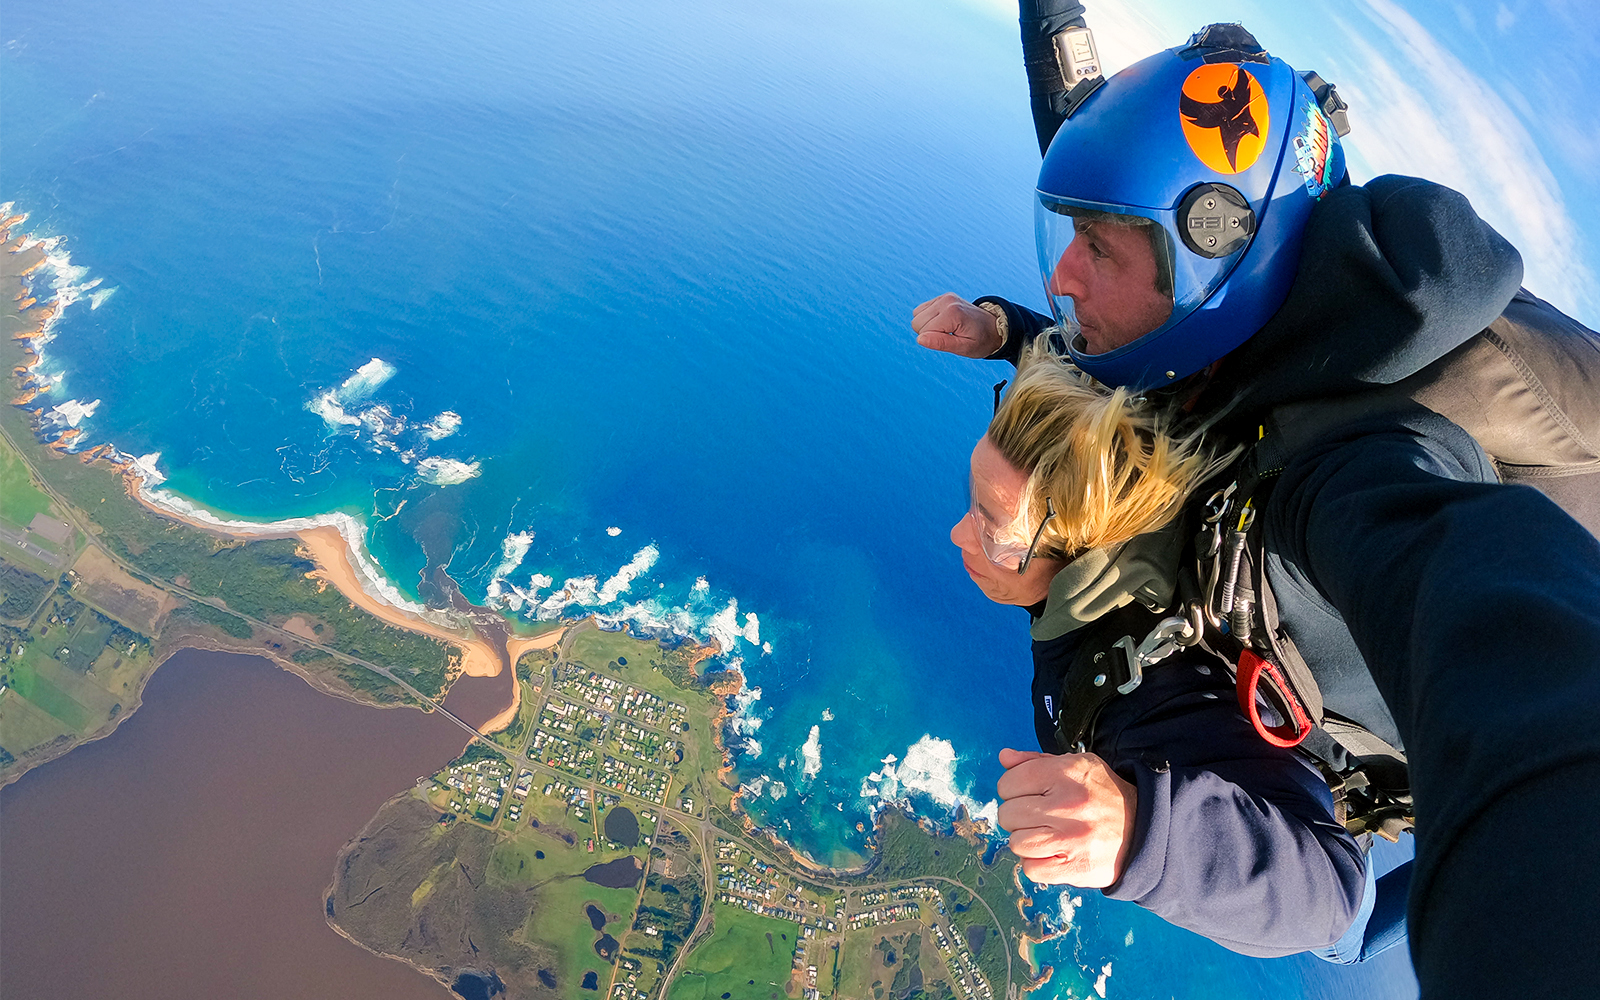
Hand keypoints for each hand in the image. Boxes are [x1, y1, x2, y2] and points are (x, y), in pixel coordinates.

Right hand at [912, 293, 1002, 357]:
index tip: (952, 340)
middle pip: (916, 323)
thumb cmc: (980, 340)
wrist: (992, 327)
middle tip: (949, 335)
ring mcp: (944, 297)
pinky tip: (943, 322)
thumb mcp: (964, 348)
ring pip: (916, 316)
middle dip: (928, 334)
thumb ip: (942, 343)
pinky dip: (928, 319)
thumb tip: (920, 340)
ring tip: (947, 329)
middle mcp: (946, 301)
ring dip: (928, 326)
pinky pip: (920, 310)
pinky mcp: (942, 298)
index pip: (923, 332)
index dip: (934, 341)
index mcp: (952, 313)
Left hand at [996, 748, 1136, 888]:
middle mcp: (1069, 804)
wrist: (1144, 831)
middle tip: (1039, 817)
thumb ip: (1036, 761)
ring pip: (1016, 842)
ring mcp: (1072, 837)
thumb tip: (1005, 758)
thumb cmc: (1102, 796)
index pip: (1009, 782)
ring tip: (1046, 835)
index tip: (1027, 794)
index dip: (1012, 789)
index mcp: (1067, 773)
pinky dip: (1037, 863)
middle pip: (1008, 814)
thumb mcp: (1076, 766)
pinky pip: (1030, 868)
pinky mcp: (1076, 867)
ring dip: (1026, 840)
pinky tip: (1053, 853)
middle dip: (1018, 816)